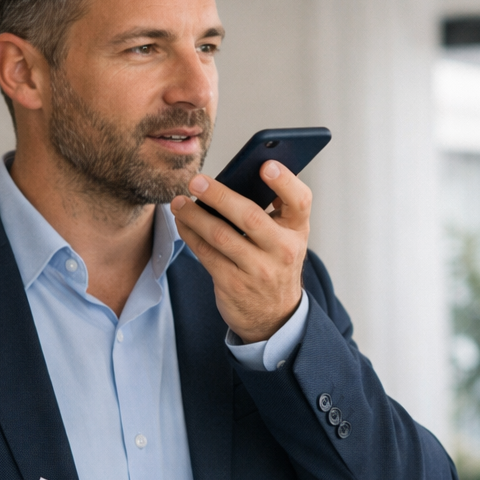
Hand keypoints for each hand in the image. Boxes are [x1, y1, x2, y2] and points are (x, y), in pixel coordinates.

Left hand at [171, 161, 309, 343]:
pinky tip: (182, 222)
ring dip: (195, 216)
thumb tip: (236, 175)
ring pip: (221, 236)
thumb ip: (272, 209)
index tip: (266, 164)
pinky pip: (206, 253)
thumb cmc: (275, 262)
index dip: (284, 181)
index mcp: (297, 231)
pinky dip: (190, 234)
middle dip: (219, 196)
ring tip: (179, 202)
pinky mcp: (233, 284)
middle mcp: (282, 250)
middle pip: (249, 217)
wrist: (274, 315)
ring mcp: (258, 270)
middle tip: (196, 181)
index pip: (300, 201)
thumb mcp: (286, 237)